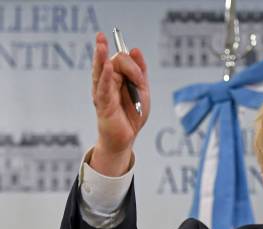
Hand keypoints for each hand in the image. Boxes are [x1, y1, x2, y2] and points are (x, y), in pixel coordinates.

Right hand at [90, 32, 150, 175]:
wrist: (128, 137)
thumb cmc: (133, 114)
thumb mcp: (142, 90)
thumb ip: (139, 71)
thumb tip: (135, 49)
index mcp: (116, 78)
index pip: (121, 61)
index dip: (132, 64)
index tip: (139, 77)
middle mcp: (106, 82)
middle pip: (111, 62)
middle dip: (111, 54)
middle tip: (101, 36)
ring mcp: (103, 92)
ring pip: (100, 71)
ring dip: (100, 57)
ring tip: (100, 44)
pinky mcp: (103, 104)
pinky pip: (103, 88)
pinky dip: (104, 77)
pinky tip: (105, 66)